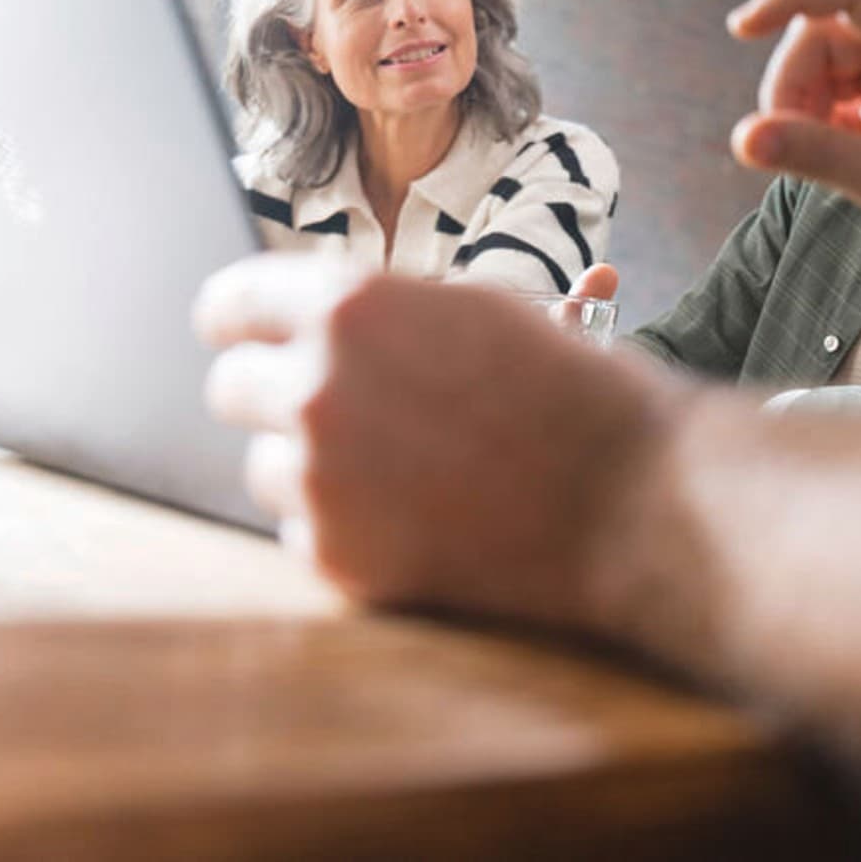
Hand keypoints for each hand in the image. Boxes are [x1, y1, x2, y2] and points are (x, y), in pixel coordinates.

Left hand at [193, 254, 675, 626]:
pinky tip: (417, 515)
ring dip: (312, 466)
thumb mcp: (469, 310)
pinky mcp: (338, 557)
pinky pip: (301, 533)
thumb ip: (373, 312)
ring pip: (265, 466)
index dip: (237, 320)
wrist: (632, 497)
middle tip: (338, 409)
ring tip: (403, 468)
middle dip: (275, 395)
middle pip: (229, 388)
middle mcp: (318, 386)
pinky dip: (345, 528)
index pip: (228, 304)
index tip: (241, 335)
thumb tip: (296, 321)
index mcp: (349, 306)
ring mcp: (322, 479)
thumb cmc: (566, 391)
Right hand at [727, 0, 860, 268]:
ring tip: (814, 155)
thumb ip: (811, 153)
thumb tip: (742, 138)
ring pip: (821, 64)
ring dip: (802, 106)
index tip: (741, 29)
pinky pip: (834, 90)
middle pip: (821, 33)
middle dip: (792, 84)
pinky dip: (820, 120)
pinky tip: (836, 156)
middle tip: (784, 139)